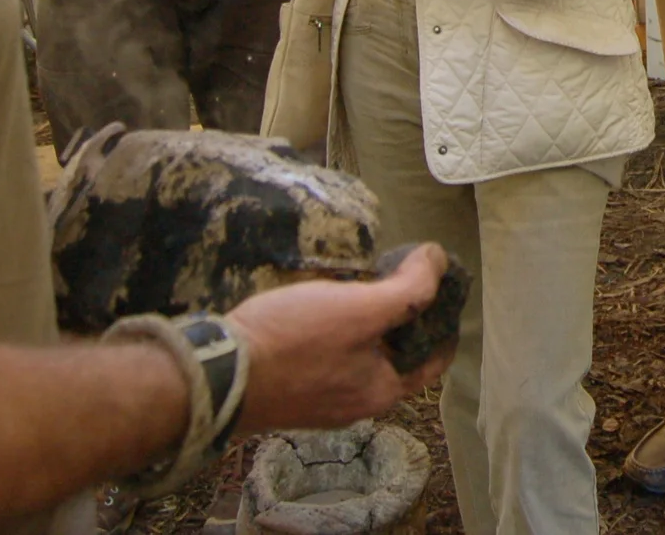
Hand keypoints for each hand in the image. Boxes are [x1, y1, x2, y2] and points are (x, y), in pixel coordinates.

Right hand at [227, 243, 454, 433]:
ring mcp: (319, 401)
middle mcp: (354, 404)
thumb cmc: (293, 343)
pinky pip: (328, 359)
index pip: (433, 360)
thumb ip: (406, 289)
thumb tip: (438, 260)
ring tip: (363, 286)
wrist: (217, 375)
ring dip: (368, 326)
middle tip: (402, 279)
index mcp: (381, 390)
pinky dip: (337, 334)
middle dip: (403, 320)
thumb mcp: (359, 309)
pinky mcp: (290, 390)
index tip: (446, 291)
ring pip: (360, 358)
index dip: (444, 322)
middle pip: (396, 357)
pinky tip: (324, 307)